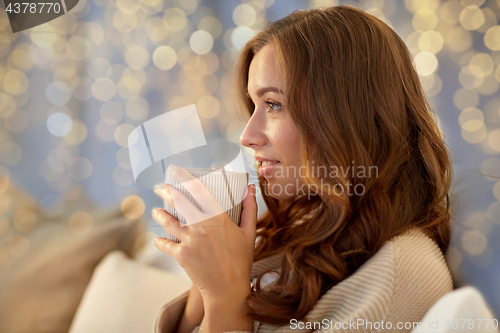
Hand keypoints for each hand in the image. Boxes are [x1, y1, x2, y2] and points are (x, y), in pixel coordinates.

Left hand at [152, 165, 257, 303]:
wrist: (228, 289)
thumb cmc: (241, 260)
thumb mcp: (249, 232)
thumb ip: (249, 208)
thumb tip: (250, 188)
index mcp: (218, 217)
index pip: (199, 191)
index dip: (186, 178)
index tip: (178, 171)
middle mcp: (200, 226)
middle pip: (179, 203)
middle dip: (167, 192)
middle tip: (160, 187)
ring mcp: (189, 240)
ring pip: (168, 221)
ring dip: (160, 214)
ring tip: (156, 210)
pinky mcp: (181, 255)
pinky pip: (165, 244)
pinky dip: (159, 241)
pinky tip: (156, 238)